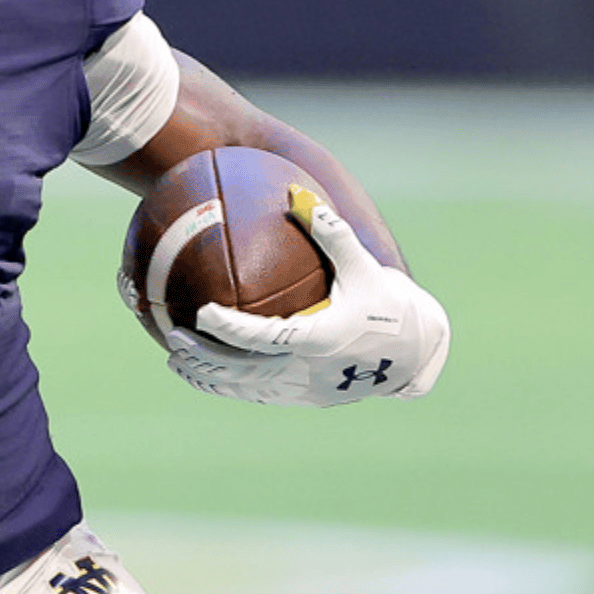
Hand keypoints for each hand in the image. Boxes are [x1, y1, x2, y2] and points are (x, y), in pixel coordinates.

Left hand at [167, 191, 450, 406]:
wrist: (418, 356)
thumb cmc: (391, 306)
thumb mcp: (366, 267)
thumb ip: (332, 233)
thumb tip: (298, 195)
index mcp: (321, 339)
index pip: (266, 337)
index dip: (232, 328)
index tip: (203, 312)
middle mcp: (309, 370)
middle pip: (246, 370)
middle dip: (207, 358)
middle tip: (174, 338)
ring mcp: (306, 389)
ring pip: (247, 389)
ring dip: (210, 377)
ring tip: (175, 361)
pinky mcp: (306, 398)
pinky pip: (259, 395)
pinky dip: (228, 387)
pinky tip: (203, 376)